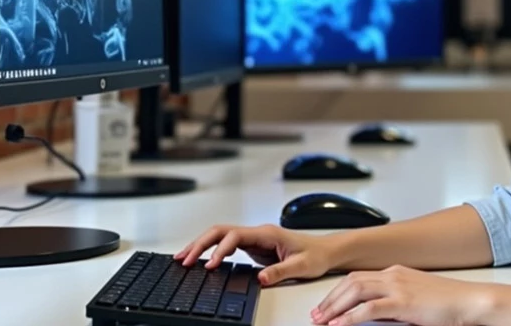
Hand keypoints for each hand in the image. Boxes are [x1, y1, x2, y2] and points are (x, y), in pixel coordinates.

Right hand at [175, 223, 335, 285]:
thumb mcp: (301, 266)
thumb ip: (280, 272)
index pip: (234, 236)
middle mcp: (257, 233)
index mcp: (267, 233)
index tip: (209, 265)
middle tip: (184, 259)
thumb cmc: (316, 255)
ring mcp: (253, 239)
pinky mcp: (253, 248)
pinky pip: (226, 245)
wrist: (326, 251)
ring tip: (184, 258)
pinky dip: (211, 251)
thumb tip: (260, 279)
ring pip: (220, 236)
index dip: (219, 249)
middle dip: (199, 244)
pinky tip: (201, 260)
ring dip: (201, 245)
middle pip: (220, 232)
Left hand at [311, 265, 494, 325]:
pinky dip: (350, 317)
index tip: (326, 306)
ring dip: (335, 307)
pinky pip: (368, 309)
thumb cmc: (448, 303)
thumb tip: (375, 313)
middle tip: (317, 315)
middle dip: (330, 300)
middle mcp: (393, 274)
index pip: (357, 278)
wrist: (470, 301)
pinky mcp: (403, 302)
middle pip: (350, 283)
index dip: (337, 292)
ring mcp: (397, 286)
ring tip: (322, 321)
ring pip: (355, 292)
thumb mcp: (416, 298)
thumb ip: (394, 302)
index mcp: (395, 272)